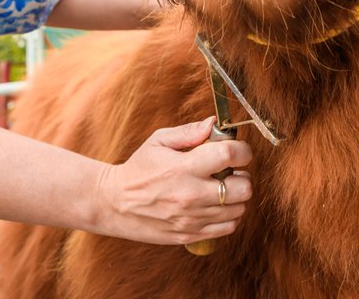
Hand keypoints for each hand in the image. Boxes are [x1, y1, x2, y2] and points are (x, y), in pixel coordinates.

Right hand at [93, 117, 252, 244]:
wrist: (115, 203)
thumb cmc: (139, 168)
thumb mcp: (158, 141)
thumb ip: (189, 132)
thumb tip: (214, 123)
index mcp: (184, 167)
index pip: (229, 156)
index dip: (243, 150)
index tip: (240, 151)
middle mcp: (191, 195)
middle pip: (243, 188)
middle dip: (243, 176)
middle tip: (231, 172)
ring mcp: (192, 218)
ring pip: (239, 209)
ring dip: (236, 197)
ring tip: (221, 188)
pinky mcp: (190, 235)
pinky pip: (228, 228)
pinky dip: (229, 216)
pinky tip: (216, 205)